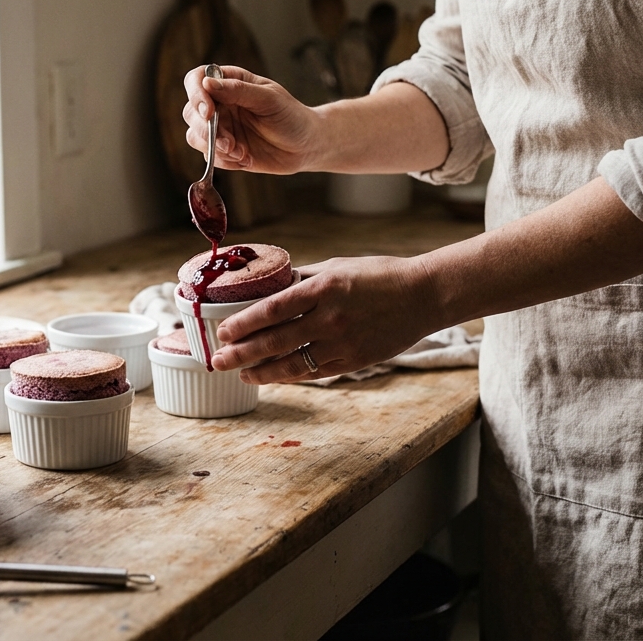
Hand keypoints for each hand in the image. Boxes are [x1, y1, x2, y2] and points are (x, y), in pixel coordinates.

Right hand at [183, 65, 319, 174]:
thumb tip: (207, 84)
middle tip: (229, 142)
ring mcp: (220, 128)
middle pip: (191, 112)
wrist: (306, 146)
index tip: (208, 111)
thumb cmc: (291, 116)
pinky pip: (210, 157)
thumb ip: (239, 90)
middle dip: (207, 130)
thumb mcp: (269, 99)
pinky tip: (247, 159)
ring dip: (215, 148)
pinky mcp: (224, 151)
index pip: (197, 79)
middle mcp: (220, 104)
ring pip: (195, 136)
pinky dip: (226, 161)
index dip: (196, 94)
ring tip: (241, 152)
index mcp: (230, 83)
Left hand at [209, 256, 445, 382]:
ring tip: (243, 374)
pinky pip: (317, 372)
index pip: (273, 309)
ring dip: (263, 371)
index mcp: (325, 288)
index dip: (244, 323)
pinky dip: (292, 376)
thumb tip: (269, 286)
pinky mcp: (356, 360)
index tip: (223, 331)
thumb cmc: (379, 275)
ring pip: (294, 364)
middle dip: (242, 353)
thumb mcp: (338, 266)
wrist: (424, 296)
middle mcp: (331, 317)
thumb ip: (303, 279)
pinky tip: (275, 376)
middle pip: (276, 340)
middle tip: (219, 359)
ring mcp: (344, 342)